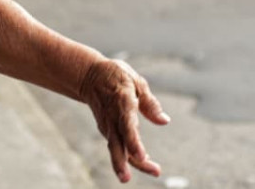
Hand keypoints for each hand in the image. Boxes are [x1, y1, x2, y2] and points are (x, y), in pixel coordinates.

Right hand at [79, 58, 170, 182]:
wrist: (89, 75)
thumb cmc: (117, 77)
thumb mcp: (136, 82)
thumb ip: (150, 103)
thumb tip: (164, 121)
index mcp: (122, 102)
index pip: (127, 125)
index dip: (133, 141)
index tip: (142, 156)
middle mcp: (112, 117)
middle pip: (116, 142)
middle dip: (120, 161)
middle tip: (126, 179)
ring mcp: (107, 125)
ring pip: (114, 147)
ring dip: (121, 164)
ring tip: (127, 179)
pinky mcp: (106, 129)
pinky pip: (117, 145)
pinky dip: (127, 157)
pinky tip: (143, 162)